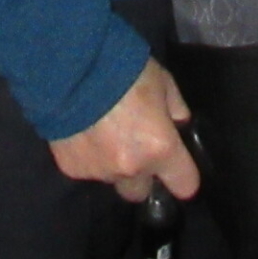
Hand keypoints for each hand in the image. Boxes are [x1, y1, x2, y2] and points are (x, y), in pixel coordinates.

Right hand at [50, 61, 200, 203]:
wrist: (72, 66)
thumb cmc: (124, 69)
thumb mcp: (162, 80)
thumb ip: (175, 108)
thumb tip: (178, 123)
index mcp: (161, 149)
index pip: (185, 186)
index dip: (182, 176)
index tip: (175, 165)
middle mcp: (132, 168)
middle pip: (141, 192)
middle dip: (139, 175)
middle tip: (132, 147)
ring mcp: (100, 171)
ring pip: (110, 178)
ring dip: (110, 163)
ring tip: (100, 132)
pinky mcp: (72, 168)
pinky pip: (85, 169)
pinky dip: (85, 155)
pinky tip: (80, 131)